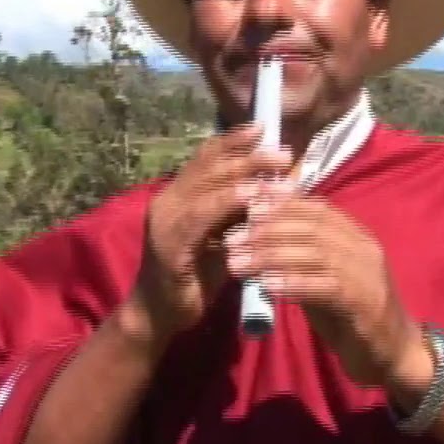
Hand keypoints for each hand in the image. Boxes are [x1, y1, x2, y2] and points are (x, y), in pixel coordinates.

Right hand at [134, 124, 292, 337]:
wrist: (161, 315)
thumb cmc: (196, 275)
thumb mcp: (224, 236)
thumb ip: (241, 211)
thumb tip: (278, 184)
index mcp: (179, 195)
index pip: (206, 157)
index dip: (233, 140)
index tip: (264, 128)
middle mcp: (168, 200)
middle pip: (210, 165)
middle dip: (248, 154)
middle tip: (282, 150)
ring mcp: (165, 220)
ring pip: (207, 185)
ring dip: (245, 174)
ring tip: (277, 168)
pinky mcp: (168, 244)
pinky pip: (201, 216)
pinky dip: (228, 203)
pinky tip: (252, 197)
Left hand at [226, 187, 420, 385]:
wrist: (393, 356)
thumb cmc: (352, 317)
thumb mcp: (323, 280)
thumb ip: (299, 259)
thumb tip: (257, 241)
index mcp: (356, 236)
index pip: (316, 208)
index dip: (280, 204)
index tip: (245, 207)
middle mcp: (364, 248)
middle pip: (312, 226)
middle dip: (267, 229)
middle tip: (232, 240)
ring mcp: (367, 274)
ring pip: (317, 253)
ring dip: (272, 256)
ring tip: (239, 264)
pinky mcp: (365, 303)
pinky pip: (327, 286)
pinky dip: (295, 283)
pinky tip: (267, 286)